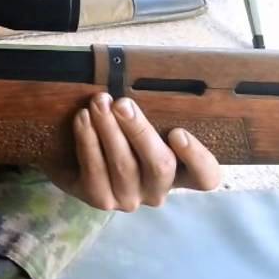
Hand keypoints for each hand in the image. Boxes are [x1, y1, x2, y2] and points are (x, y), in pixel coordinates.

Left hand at [45, 93, 221, 211]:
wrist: (73, 155)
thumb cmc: (118, 131)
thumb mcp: (140, 122)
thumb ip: (153, 112)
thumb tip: (145, 79)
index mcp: (179, 172)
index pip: (205, 177)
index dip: (197, 159)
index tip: (178, 132)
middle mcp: (157, 190)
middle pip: (160, 165)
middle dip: (139, 131)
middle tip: (122, 103)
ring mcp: (129, 199)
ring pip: (124, 166)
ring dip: (109, 130)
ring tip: (98, 103)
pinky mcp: (100, 199)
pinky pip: (95, 171)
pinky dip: (88, 142)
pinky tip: (82, 119)